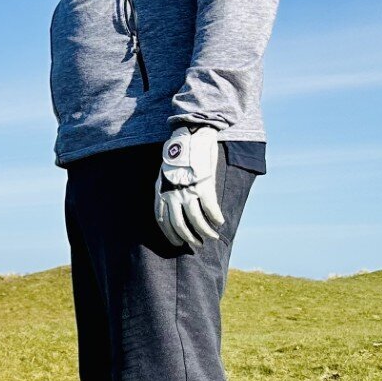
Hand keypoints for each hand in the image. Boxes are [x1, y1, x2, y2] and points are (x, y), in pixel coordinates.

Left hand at [154, 126, 223, 248]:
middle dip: (188, 238)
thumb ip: (168, 190)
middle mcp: (172, 193)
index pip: (162, 220)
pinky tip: (220, 222)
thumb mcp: (165, 174)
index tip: (177, 243)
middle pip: (179, 224)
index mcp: (161, 191)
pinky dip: (215, 218)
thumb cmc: (180, 155)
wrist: (191, 135)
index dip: (170, 234)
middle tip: (197, 244)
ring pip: (196, 220)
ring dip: (205, 232)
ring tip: (212, 237)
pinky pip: (210, 208)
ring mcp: (188, 190)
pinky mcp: (203, 185)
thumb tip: (175, 207)